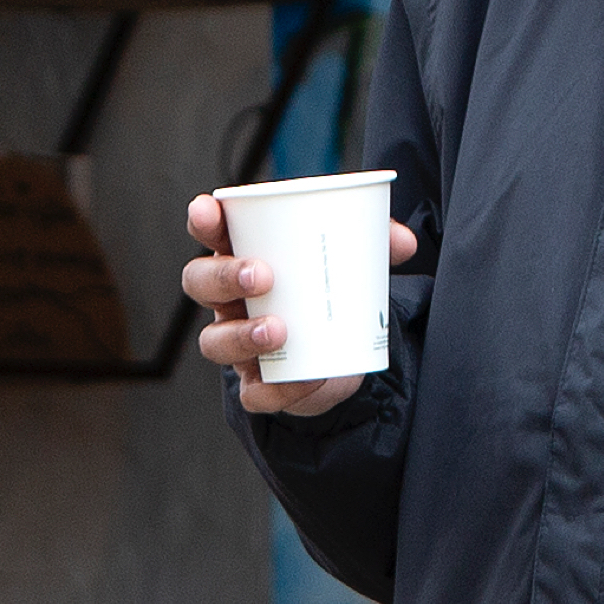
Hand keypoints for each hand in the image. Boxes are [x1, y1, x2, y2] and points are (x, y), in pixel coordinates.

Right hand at [184, 193, 419, 416]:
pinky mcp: (260, 385)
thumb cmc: (333, 291)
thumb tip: (404, 242)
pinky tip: (303, 377)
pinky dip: (277, 388)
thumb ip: (378, 243)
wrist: (345, 356)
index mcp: (247, 255)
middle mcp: (232, 299)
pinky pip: (255, 393)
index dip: (203, 221)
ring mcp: (240, 344)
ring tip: (278, 329)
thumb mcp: (355, 259)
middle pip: (200, 283)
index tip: (208, 211)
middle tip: (262, 275)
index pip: (212, 233)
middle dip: (223, 276)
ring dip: (242, 334)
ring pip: (215, 341)